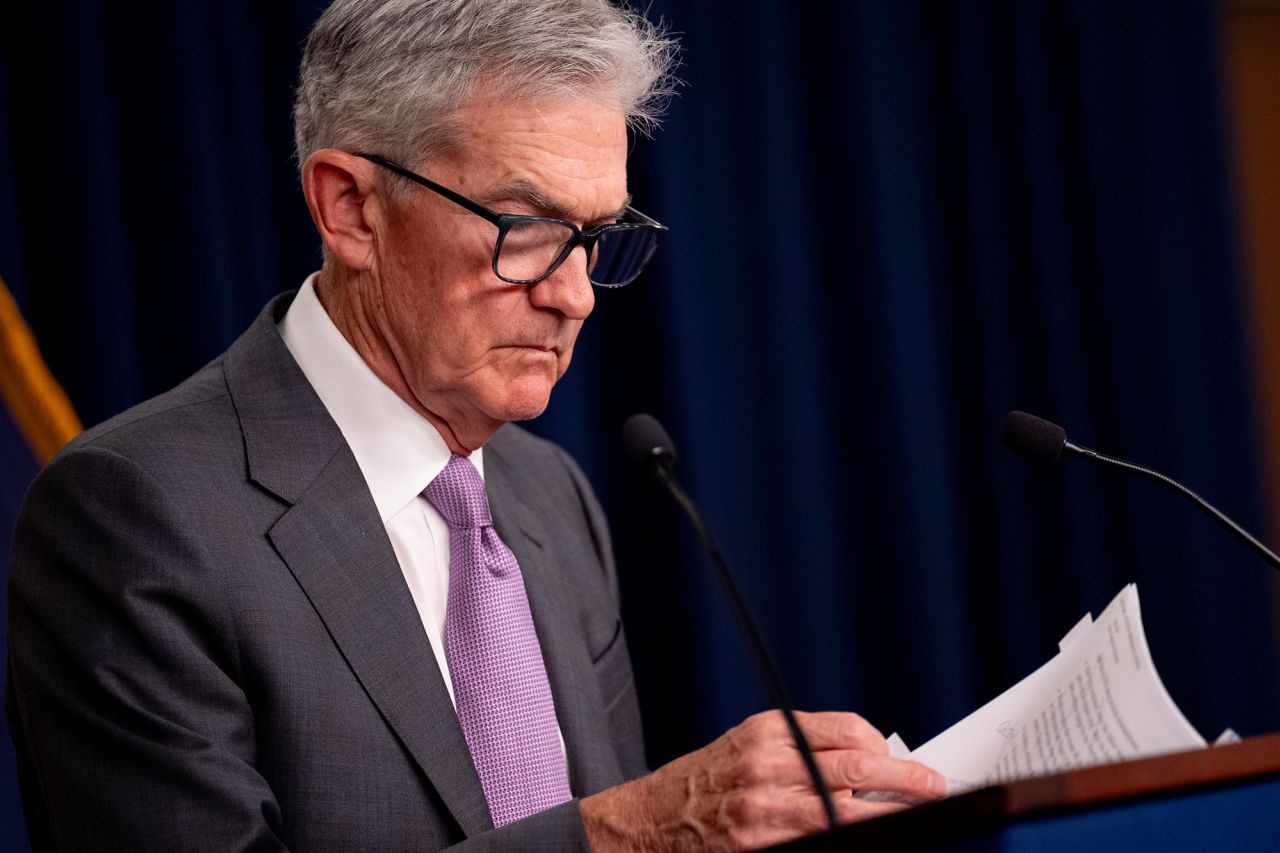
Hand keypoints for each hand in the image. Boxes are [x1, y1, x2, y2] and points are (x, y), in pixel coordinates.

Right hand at [580, 710, 945, 850]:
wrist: (652, 818)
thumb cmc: (706, 780)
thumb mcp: (749, 742)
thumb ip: (802, 745)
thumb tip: (869, 758)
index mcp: (770, 730)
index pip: (850, 731)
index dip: (887, 749)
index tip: (906, 761)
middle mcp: (769, 764)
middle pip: (859, 770)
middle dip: (908, 781)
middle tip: (935, 787)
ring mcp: (766, 809)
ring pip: (849, 813)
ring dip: (892, 817)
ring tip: (917, 817)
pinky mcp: (762, 846)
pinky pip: (822, 843)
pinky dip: (851, 841)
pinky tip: (868, 840)